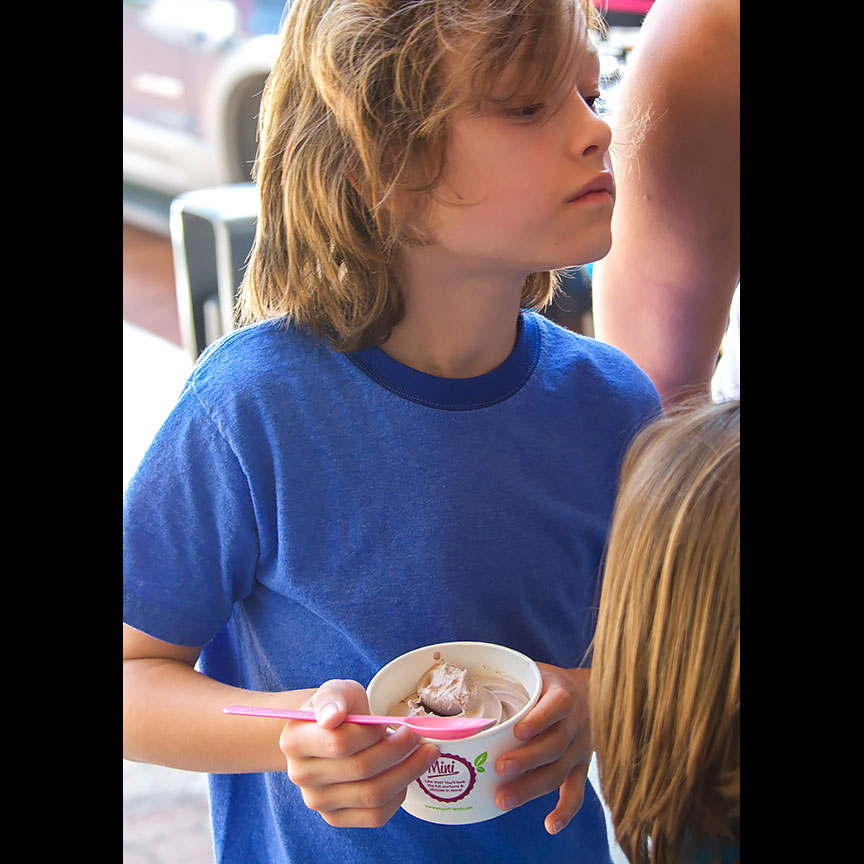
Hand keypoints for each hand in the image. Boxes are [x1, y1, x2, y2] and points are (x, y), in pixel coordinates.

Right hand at [280, 679, 439, 827]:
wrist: (330, 733)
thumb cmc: (337, 709)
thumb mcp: (335, 691)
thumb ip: (332, 698)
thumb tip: (332, 717)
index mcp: (295, 740)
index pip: (340, 742)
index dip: (374, 732)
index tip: (395, 722)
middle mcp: (301, 775)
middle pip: (361, 769)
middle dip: (399, 750)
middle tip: (419, 735)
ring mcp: (318, 801)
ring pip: (372, 795)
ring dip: (407, 772)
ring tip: (425, 753)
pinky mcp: (336, 818)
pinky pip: (375, 816)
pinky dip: (399, 795)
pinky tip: (406, 775)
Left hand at [494, 664, 591, 834]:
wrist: (590, 693)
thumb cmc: (549, 684)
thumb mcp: (536, 672)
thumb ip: (509, 676)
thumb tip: (460, 670)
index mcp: (563, 696)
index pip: (557, 707)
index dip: (539, 719)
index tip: (518, 731)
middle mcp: (575, 724)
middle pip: (555, 745)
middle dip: (527, 759)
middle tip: (500, 767)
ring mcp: (580, 748)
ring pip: (559, 771)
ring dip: (532, 787)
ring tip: (504, 799)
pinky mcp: (582, 766)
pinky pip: (576, 791)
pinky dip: (566, 810)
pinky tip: (550, 826)